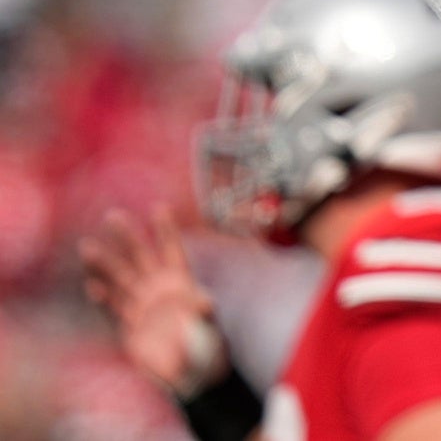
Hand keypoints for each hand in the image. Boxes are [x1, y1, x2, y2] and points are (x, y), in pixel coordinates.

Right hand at [81, 207, 226, 396]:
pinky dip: (103, 298)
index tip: (159, 208)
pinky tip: (91, 287)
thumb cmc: (207, 346)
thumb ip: (205, 315)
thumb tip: (206, 303)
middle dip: (127, 238)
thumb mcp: (211, 327)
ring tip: (87, 247)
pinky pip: (113, 309)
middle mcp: (158, 289)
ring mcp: (140, 306)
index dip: (166, 231)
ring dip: (104, 264)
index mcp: (181, 283)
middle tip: (113, 215)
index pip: (173, 251)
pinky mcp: (128, 327)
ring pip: (120, 279)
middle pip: (141, 258)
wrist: (191, 374)